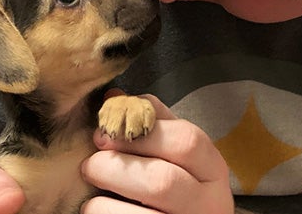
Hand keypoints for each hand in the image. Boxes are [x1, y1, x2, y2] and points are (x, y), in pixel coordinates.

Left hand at [80, 93, 233, 213]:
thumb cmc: (175, 186)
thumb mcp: (174, 152)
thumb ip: (151, 123)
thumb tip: (113, 98)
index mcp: (212, 169)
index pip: (187, 142)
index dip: (142, 133)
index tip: (107, 131)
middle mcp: (208, 203)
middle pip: (163, 180)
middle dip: (118, 166)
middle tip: (91, 164)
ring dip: (104, 200)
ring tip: (90, 194)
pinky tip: (97, 209)